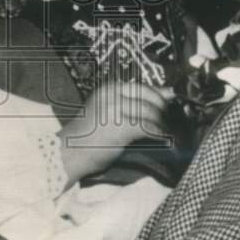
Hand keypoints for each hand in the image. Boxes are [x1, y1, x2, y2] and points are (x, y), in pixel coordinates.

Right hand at [59, 80, 173, 183]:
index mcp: (110, 89)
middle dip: (163, 111)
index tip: (170, 106)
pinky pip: (148, 128)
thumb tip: (167, 93)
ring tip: (169, 134)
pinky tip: (164, 141)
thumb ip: (133, 103)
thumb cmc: (88, 135)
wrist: (68, 152)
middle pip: (150, 98)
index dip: (160, 98)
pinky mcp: (120, 126)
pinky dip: (159, 135)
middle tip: (171, 123)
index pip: (144, 87)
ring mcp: (116, 109)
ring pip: (151, 113)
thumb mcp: (108, 111)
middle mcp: (112, 94)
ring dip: (163, 125)